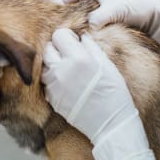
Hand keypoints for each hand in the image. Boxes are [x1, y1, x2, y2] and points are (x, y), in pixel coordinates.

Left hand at [41, 29, 159, 159]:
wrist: (110, 123)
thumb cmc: (114, 93)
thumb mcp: (107, 65)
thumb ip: (91, 48)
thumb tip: (81, 37)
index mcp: (79, 58)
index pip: (59, 35)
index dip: (67, 38)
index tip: (74, 43)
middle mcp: (62, 70)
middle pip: (48, 49)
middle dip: (57, 49)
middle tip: (70, 56)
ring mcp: (55, 85)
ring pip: (44, 66)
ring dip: (53, 65)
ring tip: (68, 71)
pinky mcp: (52, 98)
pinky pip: (47, 83)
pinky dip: (54, 81)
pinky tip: (68, 85)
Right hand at [54, 0, 159, 62]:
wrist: (155, 15)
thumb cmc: (137, 5)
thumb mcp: (116, 9)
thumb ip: (101, 16)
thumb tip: (88, 26)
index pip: (60, 0)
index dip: (53, 14)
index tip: (50, 30)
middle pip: (64, 13)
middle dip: (61, 26)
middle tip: (56, 43)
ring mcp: (91, 11)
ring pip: (74, 24)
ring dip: (71, 34)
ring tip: (66, 48)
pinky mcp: (98, 23)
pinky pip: (84, 31)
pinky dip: (81, 38)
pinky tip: (79, 49)